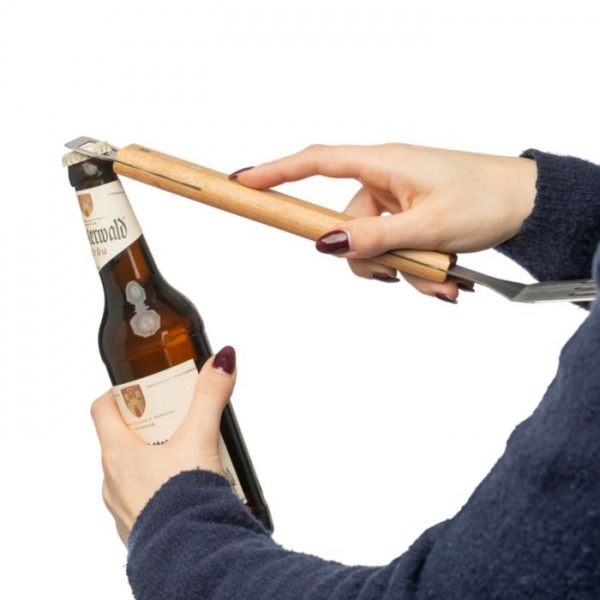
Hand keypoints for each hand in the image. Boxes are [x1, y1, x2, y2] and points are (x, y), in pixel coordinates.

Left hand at [91, 346, 235, 543]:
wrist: (191, 554)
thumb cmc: (183, 499)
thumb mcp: (200, 436)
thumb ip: (210, 395)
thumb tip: (222, 361)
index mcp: (118, 453)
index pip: (103, 409)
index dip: (120, 394)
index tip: (142, 388)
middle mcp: (113, 480)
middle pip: (123, 439)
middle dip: (151, 424)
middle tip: (178, 417)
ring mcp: (123, 507)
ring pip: (134, 471)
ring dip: (156, 457)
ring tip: (189, 454)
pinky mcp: (140, 528)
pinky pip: (145, 499)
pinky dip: (161, 488)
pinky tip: (187, 489)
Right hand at [234, 144, 536, 299]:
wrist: (528, 203)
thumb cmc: (486, 199)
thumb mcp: (427, 227)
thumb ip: (373, 238)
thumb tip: (326, 244)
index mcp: (383, 165)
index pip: (316, 163)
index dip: (276, 172)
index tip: (244, 182)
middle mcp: (384, 180)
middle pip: (345, 226)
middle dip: (370, 259)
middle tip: (399, 275)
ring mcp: (397, 200)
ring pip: (373, 246)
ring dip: (401, 269)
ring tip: (439, 277)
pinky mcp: (410, 217)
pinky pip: (395, 249)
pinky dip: (414, 268)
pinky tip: (444, 276)